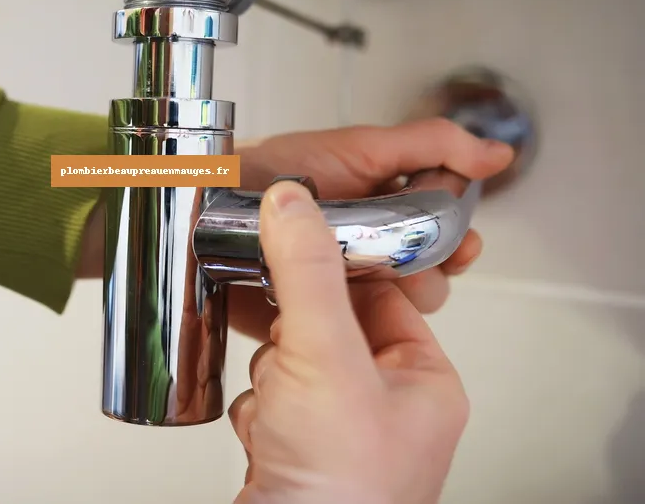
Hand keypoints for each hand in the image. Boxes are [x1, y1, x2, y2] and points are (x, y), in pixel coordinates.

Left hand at [227, 118, 513, 342]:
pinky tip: (339, 303)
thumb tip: (498, 153)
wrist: (210, 202)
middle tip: (402, 255)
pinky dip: (357, 321)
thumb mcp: (362, 147)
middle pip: (432, 269)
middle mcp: (372, 242)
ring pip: (402, 302)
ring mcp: (345, 278)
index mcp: (389, 204)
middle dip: (429, 265)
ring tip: (362, 270)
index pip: (447, 227)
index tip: (461, 238)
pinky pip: (356, 329)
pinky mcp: (316, 310)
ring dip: (394, 292)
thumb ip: (432, 145)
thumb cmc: (277, 167)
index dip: (458, 233)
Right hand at [228, 181, 468, 503]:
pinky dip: (256, 410)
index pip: (380, 293)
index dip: (336, 269)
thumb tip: (294, 202)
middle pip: (325, 324)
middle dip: (292, 340)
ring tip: (280, 410)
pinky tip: (265, 435)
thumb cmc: (338, 489)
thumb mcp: (326, 357)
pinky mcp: (299, 451)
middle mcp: (387, 406)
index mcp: (421, 381)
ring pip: (289, 359)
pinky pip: (267, 398)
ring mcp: (341, 431)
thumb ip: (307, 273)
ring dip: (270, 377)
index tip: (298, 242)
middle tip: (290, 358)